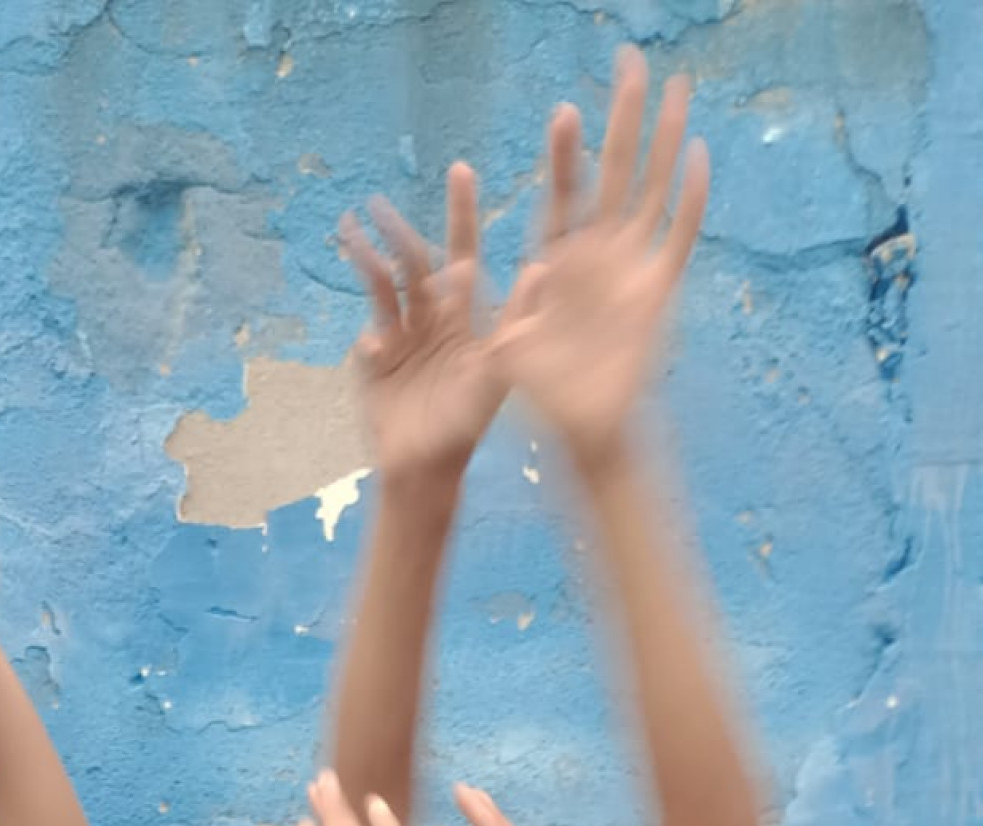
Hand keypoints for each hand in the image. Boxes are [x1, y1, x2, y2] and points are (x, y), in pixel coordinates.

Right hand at [340, 163, 501, 488]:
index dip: (462, 214)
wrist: (428, 471)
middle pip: (414, 264)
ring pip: (383, 290)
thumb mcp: (499, 372)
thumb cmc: (468, 425)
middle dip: (397, 231)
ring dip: (368, 263)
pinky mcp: (374, 364)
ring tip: (351, 237)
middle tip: (379, 203)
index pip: (463, 252)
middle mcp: (430, 318)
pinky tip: (379, 348)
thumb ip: (517, 320)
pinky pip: (368, 340)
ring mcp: (400, 338)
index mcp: (463, 314)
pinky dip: (371, 340)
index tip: (461, 170)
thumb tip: (542, 266)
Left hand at [491, 51, 708, 474]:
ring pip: (652, 190)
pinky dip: (690, 201)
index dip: (564, 156)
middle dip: (621, 121)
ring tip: (674, 88)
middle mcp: (597, 257)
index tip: (565, 109)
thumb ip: (486, 312)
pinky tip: (698, 157)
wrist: (585, 434)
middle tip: (628, 64)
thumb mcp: (505, 355)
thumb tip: (455, 274)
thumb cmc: (543, 397)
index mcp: (559, 264)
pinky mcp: (658, 293)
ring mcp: (631, 270)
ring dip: (664, 141)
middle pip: (613, 175)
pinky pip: (677, 238)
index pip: (563, 195)